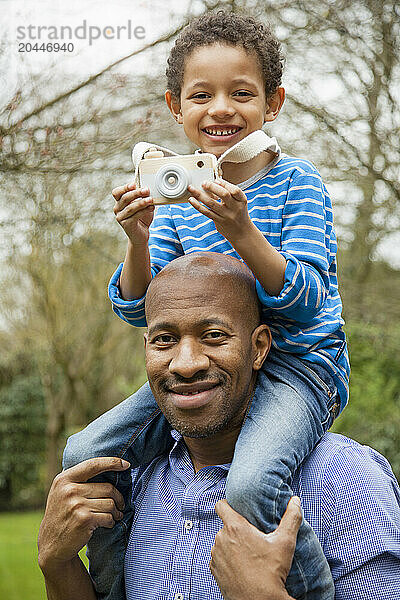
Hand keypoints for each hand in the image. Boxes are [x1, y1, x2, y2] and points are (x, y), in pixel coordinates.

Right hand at [38, 457, 129, 573]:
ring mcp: (76, 505)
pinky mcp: (84, 520)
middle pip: (108, 488)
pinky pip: (108, 517)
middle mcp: (69, 490)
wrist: (51, 546)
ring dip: (115, 512)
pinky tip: (107, 524)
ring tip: (114, 516)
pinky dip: (111, 521)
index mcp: (64, 479)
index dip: (112, 462)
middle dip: (118, 497)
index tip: (126, 464)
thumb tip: (106, 465)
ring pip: (110, 503)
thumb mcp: (61, 492)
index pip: (93, 465)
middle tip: (120, 505)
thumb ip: (77, 479)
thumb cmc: (62, 515)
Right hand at [112, 182, 153, 245]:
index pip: (117, 192)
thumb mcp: (142, 205)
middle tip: (146, 190)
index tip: (134, 184)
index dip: (124, 188)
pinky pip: (135, 216)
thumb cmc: (141, 218)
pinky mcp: (126, 225)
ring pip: (130, 208)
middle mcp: (117, 209)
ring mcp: (120, 218)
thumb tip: (147, 189)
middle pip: (124, 198)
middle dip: (136, 193)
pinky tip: (152, 208)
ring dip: (141, 202)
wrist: (140, 235)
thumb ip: (142, 197)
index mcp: (119, 202)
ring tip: (150, 199)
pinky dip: (144, 211)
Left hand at [188, 178, 251, 242]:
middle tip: (203, 183)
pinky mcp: (219, 222)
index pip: (235, 190)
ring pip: (212, 203)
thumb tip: (211, 184)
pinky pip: (206, 212)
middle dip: (212, 187)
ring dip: (200, 195)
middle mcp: (235, 208)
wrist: (242, 232)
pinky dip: (198, 205)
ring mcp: (227, 216)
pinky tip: (191, 200)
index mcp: (242, 200)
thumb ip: (228, 194)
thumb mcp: (238, 203)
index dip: (225, 184)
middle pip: (224, 195)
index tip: (216, 180)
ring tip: (191, 188)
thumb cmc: (238, 214)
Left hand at [210, 497, 301, 599]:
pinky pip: (219, 558)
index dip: (228, 504)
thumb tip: (295, 501)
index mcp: (235, 527)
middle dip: (237, 529)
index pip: (221, 505)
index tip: (238, 509)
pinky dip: (227, 560)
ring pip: (222, 542)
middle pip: (225, 526)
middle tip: (252, 538)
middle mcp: (221, 539)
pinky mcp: (214, 570)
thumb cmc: (271, 573)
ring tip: (248, 554)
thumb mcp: (285, 543)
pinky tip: (241, 566)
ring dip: (231, 545)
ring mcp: (216, 556)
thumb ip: (291, 518)